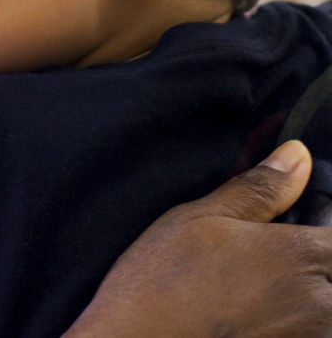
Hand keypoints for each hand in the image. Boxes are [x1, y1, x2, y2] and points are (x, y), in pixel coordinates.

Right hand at [66, 140, 331, 336]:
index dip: (318, 226)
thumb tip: (298, 155)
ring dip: (299, 296)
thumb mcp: (199, 219)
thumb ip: (258, 189)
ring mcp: (307, 336)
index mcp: (304, 256)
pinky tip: (244, 312)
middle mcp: (322, 305)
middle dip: (309, 262)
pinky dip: (284, 319)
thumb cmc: (161, 285)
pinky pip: (303, 328)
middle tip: (256, 260)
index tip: (289, 225)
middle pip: (331, 271)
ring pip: (322, 308)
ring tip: (245, 289)